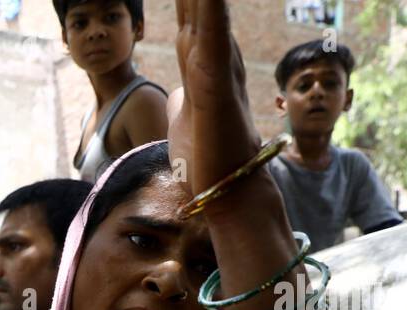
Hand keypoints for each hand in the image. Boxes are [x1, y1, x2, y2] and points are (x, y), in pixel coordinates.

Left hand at [168, 0, 261, 197]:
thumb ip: (183, 100)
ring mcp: (217, 71)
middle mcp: (216, 59)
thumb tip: (177, 95)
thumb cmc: (208, 161)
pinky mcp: (214, 90)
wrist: (229, 193)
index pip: (191, 14)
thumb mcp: (186, 120)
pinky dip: (213, 11)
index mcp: (205, 63)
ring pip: (207, 13)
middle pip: (200, 4)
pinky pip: (214, 41)